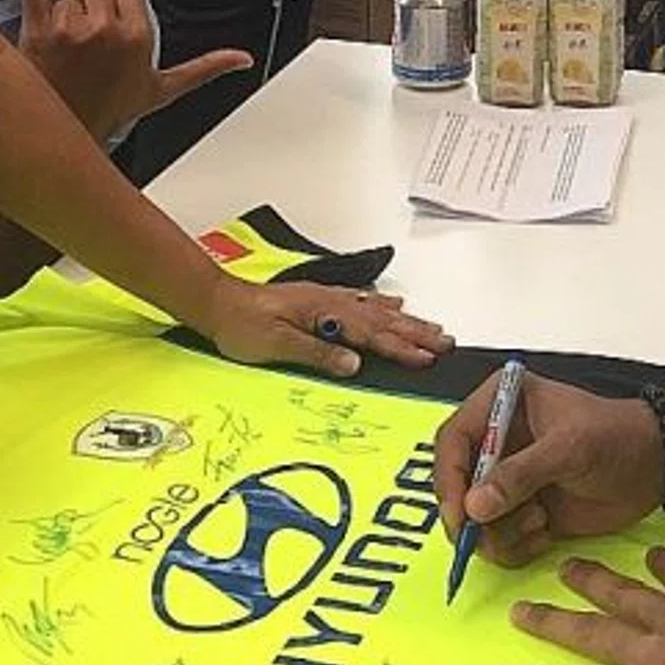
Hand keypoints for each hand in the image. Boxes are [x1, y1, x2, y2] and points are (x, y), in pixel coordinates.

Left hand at [10, 0, 248, 140]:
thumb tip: (244, 59)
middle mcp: (105, 28)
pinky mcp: (36, 27)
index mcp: (138, 36)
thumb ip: (204, 68)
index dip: (118, 9)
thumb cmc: (113, 111)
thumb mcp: (162, 90)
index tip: (111, 35)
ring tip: (65, 42)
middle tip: (87, 42)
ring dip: (66, 7)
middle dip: (93, 6)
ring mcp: (69, 27)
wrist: (64, 135)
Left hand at [200, 269, 452, 377]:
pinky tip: (393, 304)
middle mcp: (332, 302)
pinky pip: (362, 301)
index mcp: (325, 312)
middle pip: (382, 319)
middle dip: (416, 332)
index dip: (401, 347)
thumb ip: (317, 354)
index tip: (427, 357)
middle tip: (445, 343)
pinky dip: (382, 304)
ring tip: (432, 328)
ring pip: (376, 309)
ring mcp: (328, 300)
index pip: (371, 333)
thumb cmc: (243, 325)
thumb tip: (354, 364)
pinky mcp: (320, 301)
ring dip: (406, 320)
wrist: (219, 303)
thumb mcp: (276, 345)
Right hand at [434, 373, 664, 566]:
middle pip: (455, 486)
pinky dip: (516, 546)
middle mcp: (497, 442)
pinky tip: (546, 532)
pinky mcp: (523, 512)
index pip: (453, 441)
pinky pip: (499, 541)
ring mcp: (509, 481)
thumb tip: (473, 506)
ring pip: (474, 521)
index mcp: (501, 404)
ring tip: (539, 520)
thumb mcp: (569, 448)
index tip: (460, 515)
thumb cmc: (617, 438)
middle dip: (472, 517)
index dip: (448, 479)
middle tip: (489, 536)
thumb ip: (520, 474)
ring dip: (501, 532)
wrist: (657, 467)